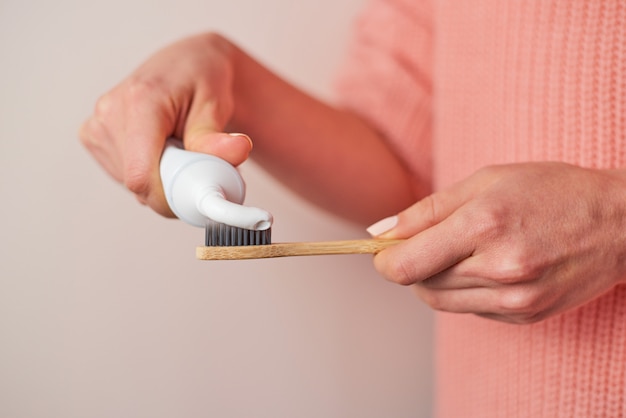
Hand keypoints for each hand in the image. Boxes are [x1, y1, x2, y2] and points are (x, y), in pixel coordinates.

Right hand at [79, 33, 252, 216]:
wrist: (186, 64)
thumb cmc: (202, 80)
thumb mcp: (217, 106)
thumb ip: (217, 138)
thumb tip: (237, 151)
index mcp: (140, 101)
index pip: (140, 175)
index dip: (168, 198)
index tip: (195, 197)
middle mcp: (110, 112)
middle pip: (137, 183)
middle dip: (172, 186)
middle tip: (195, 164)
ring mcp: (97, 125)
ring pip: (131, 185)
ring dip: (161, 179)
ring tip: (177, 150)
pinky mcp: (93, 136)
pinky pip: (123, 176)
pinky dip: (148, 173)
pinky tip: (160, 150)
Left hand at [370, 162, 625, 322]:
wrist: (618, 222)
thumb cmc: (550, 190)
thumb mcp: (485, 181)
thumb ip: (425, 210)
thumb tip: (378, 233)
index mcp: (484, 226)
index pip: (406, 265)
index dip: (384, 260)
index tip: (383, 249)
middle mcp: (499, 269)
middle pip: (420, 284)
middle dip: (411, 264)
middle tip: (426, 241)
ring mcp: (515, 299)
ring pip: (441, 301)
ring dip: (434, 279)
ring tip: (460, 250)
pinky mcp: (525, 316)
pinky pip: (470, 309)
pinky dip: (463, 290)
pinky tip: (485, 266)